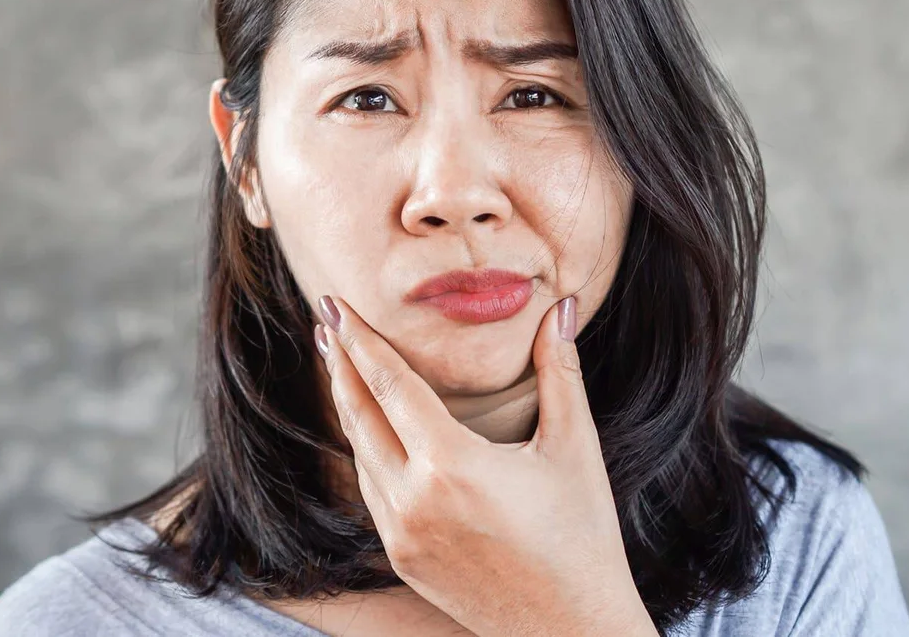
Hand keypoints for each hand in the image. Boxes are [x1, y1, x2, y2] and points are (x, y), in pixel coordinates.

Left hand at [314, 294, 656, 636]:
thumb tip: (559, 307)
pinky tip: (370, 432)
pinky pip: (373, 493)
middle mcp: (414, 500)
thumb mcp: (574, 448)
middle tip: (327, 321)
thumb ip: (559, 370)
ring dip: (349, 408)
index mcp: (452, 465)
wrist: (570, 630)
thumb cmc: (582, 537)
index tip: (334, 305)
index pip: (389, 385)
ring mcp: (402, 534)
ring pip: (361, 456)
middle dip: (340, 364)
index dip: (359, 341)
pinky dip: (366, 452)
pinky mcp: (402, 559)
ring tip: (342, 368)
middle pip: (360, 415)